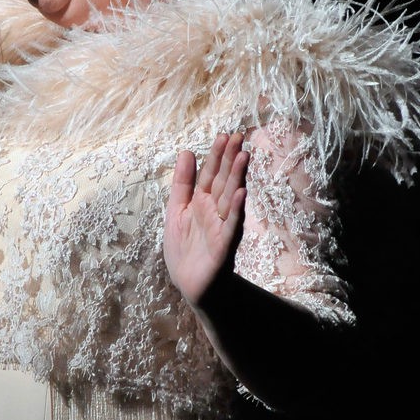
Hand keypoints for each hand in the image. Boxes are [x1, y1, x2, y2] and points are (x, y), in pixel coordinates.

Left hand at [163, 130, 248, 306]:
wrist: (189, 284)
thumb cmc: (184, 249)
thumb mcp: (176, 211)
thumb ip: (182, 183)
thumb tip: (186, 151)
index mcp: (202, 202)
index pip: (211, 174)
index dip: (217, 155)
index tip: (224, 135)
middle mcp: (215, 211)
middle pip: (223, 181)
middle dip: (230, 159)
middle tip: (239, 136)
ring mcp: (221, 227)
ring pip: (230, 198)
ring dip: (237, 177)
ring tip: (243, 156)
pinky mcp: (224, 246)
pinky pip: (231, 226)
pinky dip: (235, 210)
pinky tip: (240, 194)